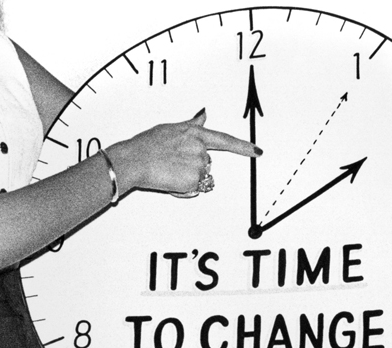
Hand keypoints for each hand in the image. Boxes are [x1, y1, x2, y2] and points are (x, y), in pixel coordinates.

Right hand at [107, 108, 262, 195]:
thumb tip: (203, 114)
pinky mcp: (194, 181)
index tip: (257, 151)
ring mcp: (198, 165)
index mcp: (195, 134)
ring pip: (199, 176)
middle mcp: (200, 149)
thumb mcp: (170, 128)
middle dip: (192, 165)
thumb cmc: (146, 145)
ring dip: (187, 176)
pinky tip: (169, 179)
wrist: (134, 160)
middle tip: (171, 163)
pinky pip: (193, 188)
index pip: (225, 140)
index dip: (243, 147)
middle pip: (206, 162)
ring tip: (168, 170)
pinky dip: (183, 187)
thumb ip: (191, 124)